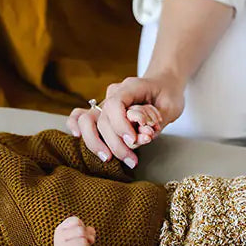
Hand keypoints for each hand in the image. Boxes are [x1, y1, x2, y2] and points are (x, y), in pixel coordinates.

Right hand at [51, 216, 95, 245]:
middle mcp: (59, 238)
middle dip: (86, 237)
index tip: (79, 234)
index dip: (82, 226)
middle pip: (81, 231)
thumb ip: (86, 230)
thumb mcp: (75, 236)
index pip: (76, 221)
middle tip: (82, 244)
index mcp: (60, 229)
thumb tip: (91, 233)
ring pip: (83, 242)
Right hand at [66, 74, 184, 166]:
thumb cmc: (168, 94)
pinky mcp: (101, 113)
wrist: (162, 85)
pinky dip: (75, 126)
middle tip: (131, 160)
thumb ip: (156, 120)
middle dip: (115, 143)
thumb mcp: (171, 105)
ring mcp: (105, 103)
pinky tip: (77, 137)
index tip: (133, 140)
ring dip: (95, 142)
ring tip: (109, 159)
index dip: (120, 125)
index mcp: (130, 87)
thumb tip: (143, 134)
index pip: (116, 105)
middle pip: (102, 118)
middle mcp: (113, 94)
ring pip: (87, 120)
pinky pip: (79, 116)